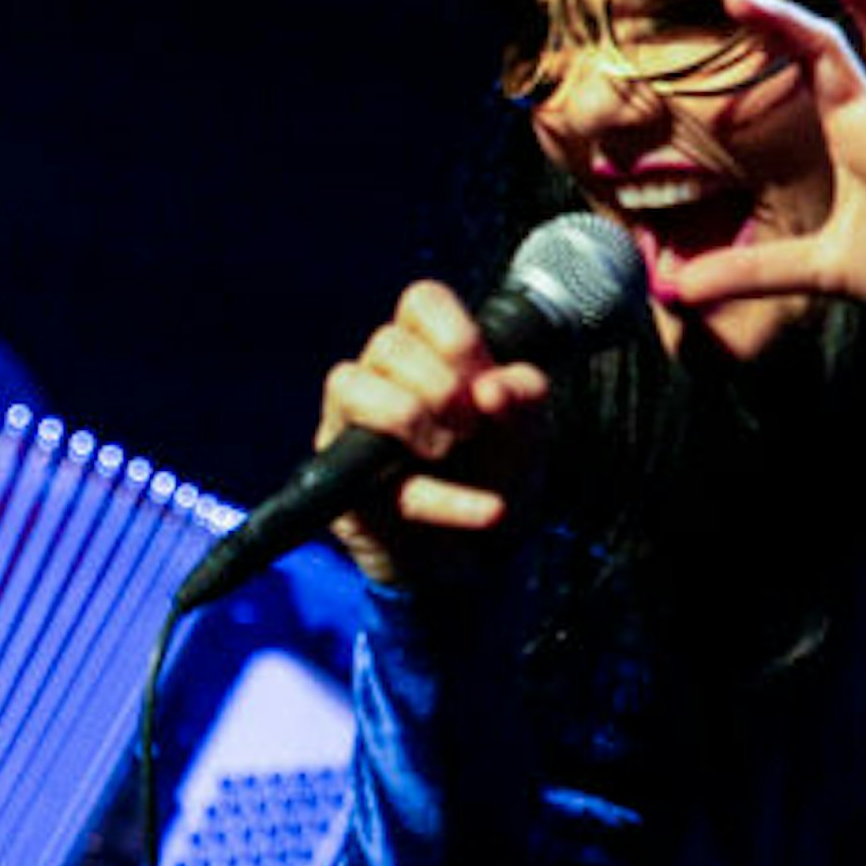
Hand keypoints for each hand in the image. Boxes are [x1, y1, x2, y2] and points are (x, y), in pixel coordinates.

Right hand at [315, 277, 555, 585]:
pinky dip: (441, 499)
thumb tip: (495, 388)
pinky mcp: (340, 485)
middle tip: (472, 428)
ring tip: (448, 451)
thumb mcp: (526, 439)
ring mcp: (349, 428)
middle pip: (388, 343)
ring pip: (350, 383)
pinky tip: (486, 511)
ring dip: (410, 414)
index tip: (484, 380)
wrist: (480, 562)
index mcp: (428, 357)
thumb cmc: (493, 480)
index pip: (421, 303)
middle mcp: (381, 381)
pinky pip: (367, 470)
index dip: (454, 332)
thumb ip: (524, 404)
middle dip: (441, 384)